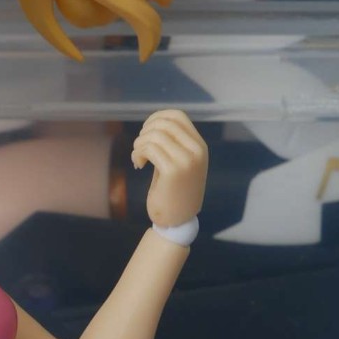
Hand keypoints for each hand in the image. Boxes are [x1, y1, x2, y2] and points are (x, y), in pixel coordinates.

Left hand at [133, 111, 207, 230]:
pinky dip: (138, 153)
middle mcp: (196, 150)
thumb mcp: (178, 164)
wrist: (177, 222)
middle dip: (145, 132)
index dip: (156, 117)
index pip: (177, 116)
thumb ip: (172, 144)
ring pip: (155, 135)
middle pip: (164, 123)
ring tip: (138, 158)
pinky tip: (138, 165)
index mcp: (199, 146)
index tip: (145, 132)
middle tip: (139, 148)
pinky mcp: (173, 171)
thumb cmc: (173, 193)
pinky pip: (150, 148)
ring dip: (139, 144)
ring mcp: (187, 160)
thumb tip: (154, 124)